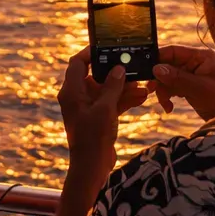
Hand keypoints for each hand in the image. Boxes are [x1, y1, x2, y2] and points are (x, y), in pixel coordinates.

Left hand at [57, 48, 150, 170]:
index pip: (78, 63)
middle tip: (133, 68)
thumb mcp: (105, 108)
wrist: (92, 168)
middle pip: (96, 76)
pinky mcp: (97, 118)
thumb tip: (118, 68)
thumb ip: (112, 86)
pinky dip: (124, 100)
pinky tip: (141, 97)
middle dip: (116, 74)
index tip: (108, 47)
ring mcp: (87, 108)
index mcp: (71, 91)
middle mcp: (77, 97)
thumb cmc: (93, 138)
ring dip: (124, 88)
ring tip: (143, 86)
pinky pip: (111, 103)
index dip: (91, 53)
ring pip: (107, 91)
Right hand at [151, 45, 214, 121]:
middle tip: (152, 90)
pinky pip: (170, 87)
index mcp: (200, 56)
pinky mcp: (187, 86)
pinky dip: (167, 97)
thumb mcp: (198, 88)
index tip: (146, 69)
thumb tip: (156, 68)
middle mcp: (194, 62)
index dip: (158, 58)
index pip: (173, 51)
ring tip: (165, 104)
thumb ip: (177, 78)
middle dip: (160, 79)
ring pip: (166, 78)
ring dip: (163, 91)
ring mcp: (190, 74)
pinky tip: (169, 107)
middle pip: (167, 65)